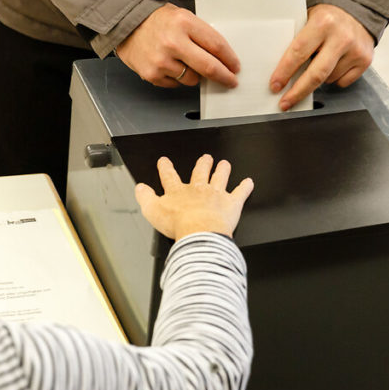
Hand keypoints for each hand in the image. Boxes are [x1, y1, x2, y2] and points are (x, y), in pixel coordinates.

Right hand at [116, 4, 240, 88]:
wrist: (127, 24)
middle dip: (224, 77)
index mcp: (184, 23)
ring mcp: (161, 61)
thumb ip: (201, 34)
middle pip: (209, 67)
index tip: (235, 67)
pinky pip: (175, 84)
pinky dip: (176, 78)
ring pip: (192, 79)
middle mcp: (173, 42)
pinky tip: (169, 65)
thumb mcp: (183, 17)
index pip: (216, 45)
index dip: (230, 59)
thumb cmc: (157, 20)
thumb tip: (222, 57)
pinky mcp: (152, 74)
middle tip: (230, 81)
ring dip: (194, 75)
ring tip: (184, 62)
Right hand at [134, 154, 253, 238]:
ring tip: (224, 164)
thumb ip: (145, 198)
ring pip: (220, 178)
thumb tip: (140, 188)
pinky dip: (245, 188)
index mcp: (179, 192)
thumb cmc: (178, 224)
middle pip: (200, 173)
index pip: (170, 177)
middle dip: (202, 164)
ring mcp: (216, 195)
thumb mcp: (152, 211)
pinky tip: (249, 182)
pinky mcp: (231, 204)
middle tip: (206, 158)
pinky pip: (240, 193)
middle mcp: (198, 190)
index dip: (166, 168)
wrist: (200, 231)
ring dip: (222, 170)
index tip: (165, 161)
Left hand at [269, 4, 374, 110]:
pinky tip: (335, 63)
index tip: (275, 86)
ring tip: (320, 61)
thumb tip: (282, 71)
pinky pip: (343, 82)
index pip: (298, 53)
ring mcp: (355, 50)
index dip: (284, 72)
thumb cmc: (328, 16)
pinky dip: (334, 78)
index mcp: (322, 23)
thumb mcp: (309, 19)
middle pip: (316, 74)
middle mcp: (341, 37)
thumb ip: (299, 41)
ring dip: (319, 78)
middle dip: (297, 91)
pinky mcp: (365, 60)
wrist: (358, 9)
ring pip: (328, 79)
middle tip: (285, 102)